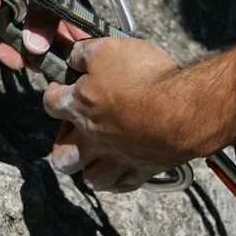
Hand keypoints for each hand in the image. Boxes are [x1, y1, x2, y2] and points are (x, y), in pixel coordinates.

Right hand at [0, 0, 126, 68]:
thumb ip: (43, 9)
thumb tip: (33, 48)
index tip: (15, 59)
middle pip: (8, 9)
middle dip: (25, 38)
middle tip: (43, 63)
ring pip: (33, 5)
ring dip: (48, 30)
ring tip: (68, 54)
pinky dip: (62, 14)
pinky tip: (78, 35)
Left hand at [43, 38, 227, 191]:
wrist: (185, 108)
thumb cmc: (145, 78)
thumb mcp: (109, 49)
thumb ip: (84, 53)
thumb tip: (72, 56)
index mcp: (80, 108)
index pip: (50, 104)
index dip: (52, 93)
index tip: (61, 87)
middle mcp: (93, 138)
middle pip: (62, 157)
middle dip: (63, 144)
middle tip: (75, 130)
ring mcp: (118, 158)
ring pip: (91, 178)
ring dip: (89, 168)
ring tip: (96, 154)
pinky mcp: (143, 169)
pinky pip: (122, 185)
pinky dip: (118, 180)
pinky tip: (121, 168)